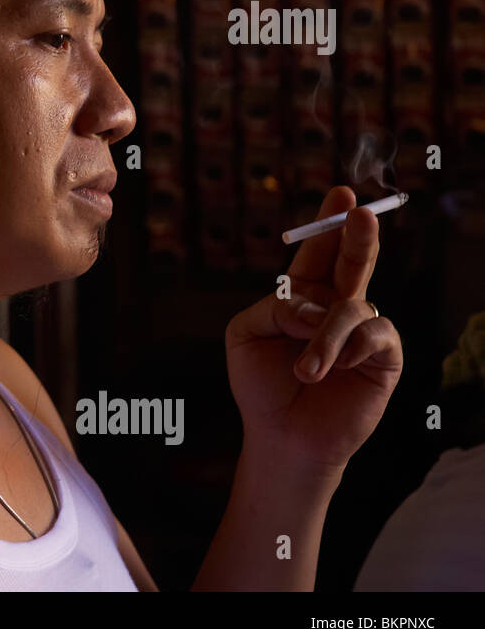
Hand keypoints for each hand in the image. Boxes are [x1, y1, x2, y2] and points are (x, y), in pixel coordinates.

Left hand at [225, 187, 403, 475]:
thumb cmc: (260, 385)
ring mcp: (363, 329)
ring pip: (352, 306)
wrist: (281, 435)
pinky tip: (334, 369)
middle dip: (358, 234)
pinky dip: (349, 348)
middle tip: (361, 213)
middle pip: (353, 259)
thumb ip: (273, 307)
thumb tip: (314, 307)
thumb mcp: (244, 335)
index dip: (330, 222)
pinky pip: (375, 334)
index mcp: (302, 294)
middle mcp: (336, 305)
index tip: (342, 192)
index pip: (318, 250)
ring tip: (305, 370)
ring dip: (323, 336)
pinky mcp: (384, 357)